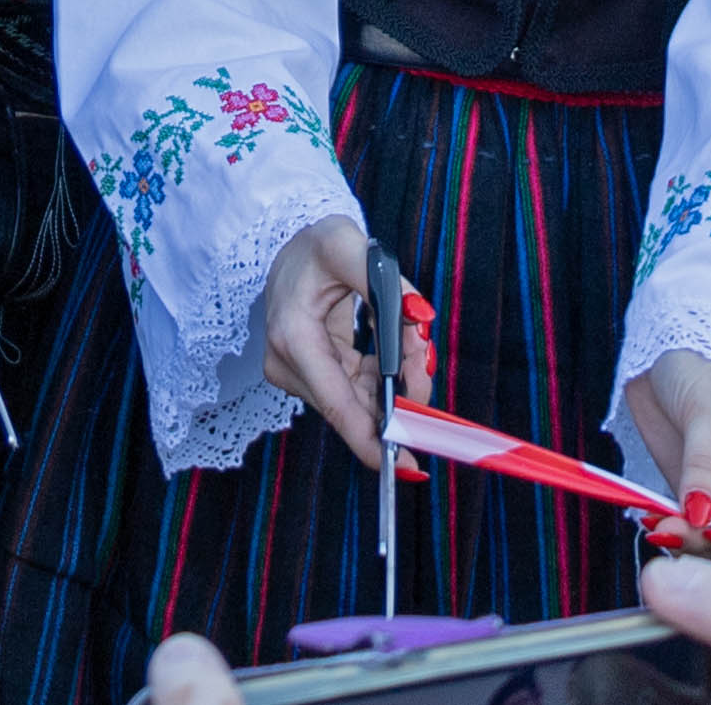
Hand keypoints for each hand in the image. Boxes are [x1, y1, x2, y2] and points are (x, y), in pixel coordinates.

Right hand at [254, 219, 419, 468]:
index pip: (337, 403)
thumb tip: (419, 315)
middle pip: (355, 404)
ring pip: (360, 400)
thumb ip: (387, 282)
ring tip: (410, 338)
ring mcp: (298, 373)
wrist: (292, 246)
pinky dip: (382, 376)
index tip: (405, 465)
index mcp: (293, 336)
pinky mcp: (310, 375)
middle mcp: (289, 363)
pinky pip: (356, 390)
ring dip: (395, 380)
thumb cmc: (317, 245)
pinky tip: (395, 349)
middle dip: (399, 390)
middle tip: (421, 351)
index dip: (372, 437)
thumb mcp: (348, 246)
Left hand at [624, 350, 710, 542]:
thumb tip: (701, 516)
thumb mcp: (707, 411)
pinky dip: (682, 538)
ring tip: (661, 526)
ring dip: (696, 545)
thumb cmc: (702, 376)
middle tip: (677, 532)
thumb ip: (705, 465)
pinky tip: (656, 522)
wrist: (662, 375)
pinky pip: (704, 539)